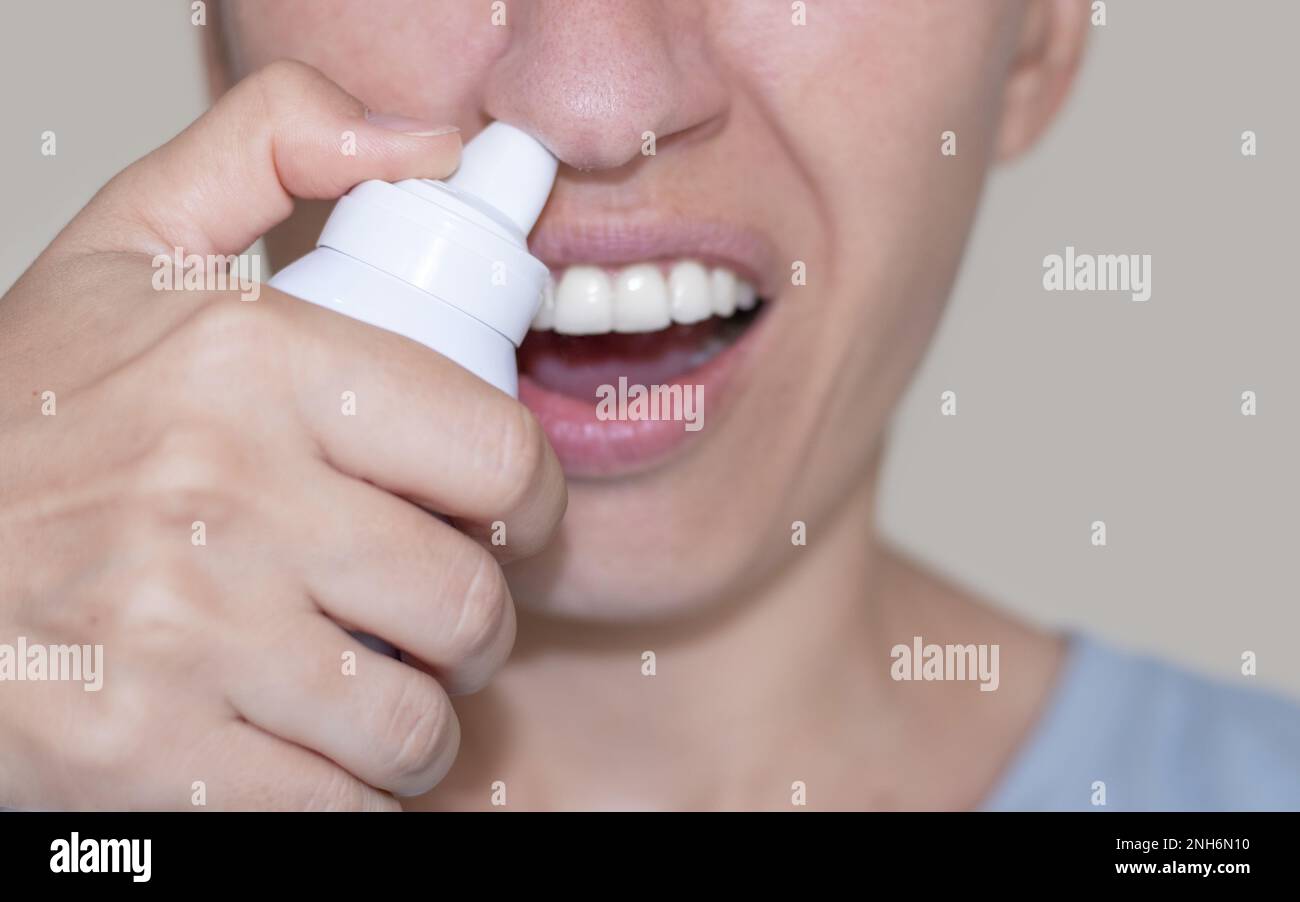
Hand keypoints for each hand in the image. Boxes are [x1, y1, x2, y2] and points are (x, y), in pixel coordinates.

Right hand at [0, 61, 565, 809]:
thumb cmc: (19, 419)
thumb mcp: (131, 247)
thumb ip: (272, 152)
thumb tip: (431, 144)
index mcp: (246, 366)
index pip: (496, 452)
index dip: (528, 499)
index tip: (508, 515)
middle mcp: (219, 500)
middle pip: (466, 600)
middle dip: (473, 620)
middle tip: (435, 614)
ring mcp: (183, 642)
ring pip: (414, 720)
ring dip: (421, 717)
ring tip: (381, 687)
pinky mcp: (149, 763)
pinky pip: (338, 806)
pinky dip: (352, 791)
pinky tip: (317, 748)